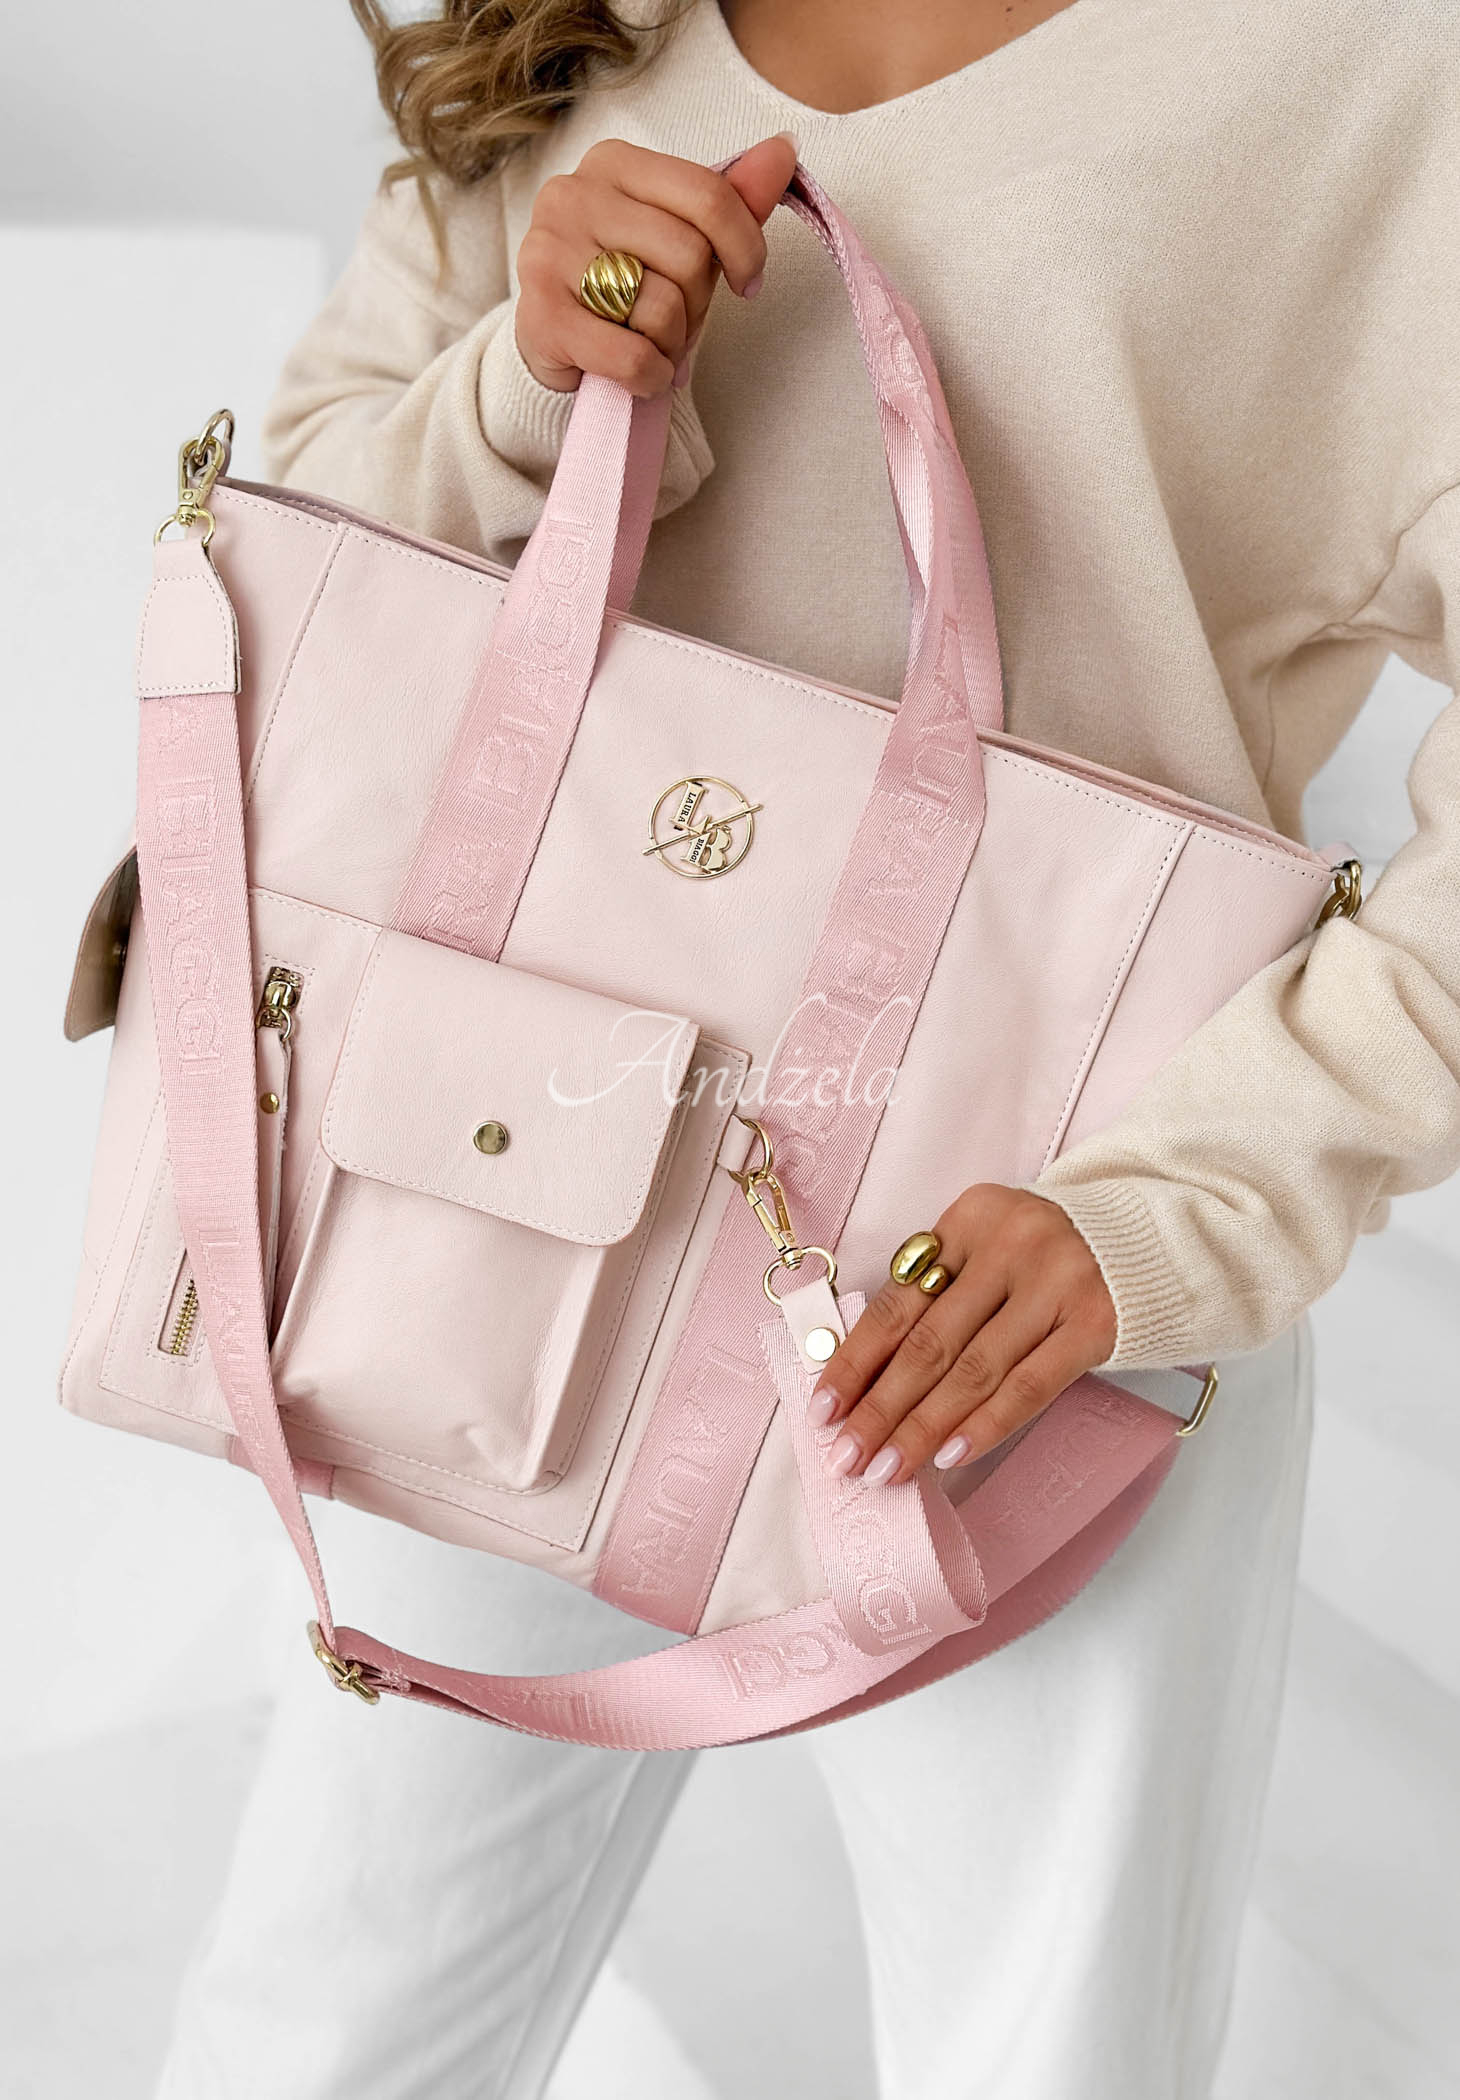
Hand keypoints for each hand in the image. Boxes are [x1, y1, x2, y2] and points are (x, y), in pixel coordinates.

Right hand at [514, 133, 796, 395]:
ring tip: (654, 348)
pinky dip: (651, 377)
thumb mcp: (679, 236)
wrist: (555, 343)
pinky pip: (631, 356)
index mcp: (612, 162)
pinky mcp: (540, 315)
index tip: (749, 284)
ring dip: (674, 346)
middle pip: (688, 256)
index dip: (746, 249)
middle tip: (678, 325)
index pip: (708, 196)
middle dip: (699, 306)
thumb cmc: (624, 284)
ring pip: (661, 307)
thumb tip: (784, 150)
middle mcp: (572, 194)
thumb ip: (730, 199)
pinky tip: (642, 376)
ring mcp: (547, 252)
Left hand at [808, 1186, 1117, 1484]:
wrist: (1149, 1242)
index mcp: (969, 1219)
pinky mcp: (1094, 1324)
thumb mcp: (986, 1249)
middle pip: (929, 1342)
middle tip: (846, 1456)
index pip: (898, 1302)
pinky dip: (985, 1425)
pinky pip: (1029, 1387)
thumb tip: (866, 1378)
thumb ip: (936, 1294)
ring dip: (922, 1428)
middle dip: (879, 1408)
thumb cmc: (1046, 1256)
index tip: (823, 1410)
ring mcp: (1055, 1284)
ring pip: (973, 1371)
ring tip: (887, 1469)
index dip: (856, 1360)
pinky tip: (949, 1456)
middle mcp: (1010, 1245)